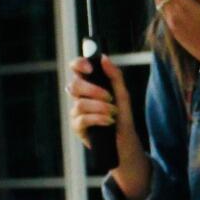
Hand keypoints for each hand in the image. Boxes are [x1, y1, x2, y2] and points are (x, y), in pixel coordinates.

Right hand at [69, 55, 151, 199]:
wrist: (125, 141)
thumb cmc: (122, 116)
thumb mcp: (123, 94)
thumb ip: (114, 76)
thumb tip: (103, 58)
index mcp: (88, 85)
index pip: (76, 69)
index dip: (79, 64)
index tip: (90, 67)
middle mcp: (79, 97)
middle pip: (74, 85)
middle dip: (92, 90)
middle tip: (109, 96)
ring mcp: (76, 112)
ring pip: (80, 104)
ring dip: (99, 107)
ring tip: (113, 112)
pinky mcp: (77, 127)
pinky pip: (82, 119)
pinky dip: (97, 118)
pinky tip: (108, 121)